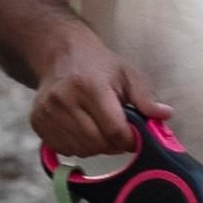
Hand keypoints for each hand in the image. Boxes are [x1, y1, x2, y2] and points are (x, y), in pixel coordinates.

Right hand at [25, 19, 165, 161]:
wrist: (59, 53)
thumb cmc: (98, 65)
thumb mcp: (127, 73)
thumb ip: (146, 96)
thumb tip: (165, 114)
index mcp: (89, 85)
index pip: (114, 130)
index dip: (129, 140)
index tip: (134, 137)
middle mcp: (64, 99)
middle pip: (97, 143)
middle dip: (113, 144)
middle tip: (117, 132)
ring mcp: (47, 111)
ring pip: (81, 149)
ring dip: (96, 146)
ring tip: (99, 127)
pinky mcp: (37, 121)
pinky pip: (63, 149)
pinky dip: (78, 146)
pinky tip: (82, 129)